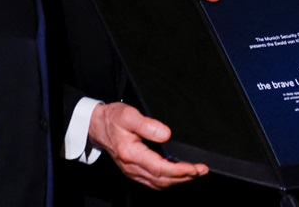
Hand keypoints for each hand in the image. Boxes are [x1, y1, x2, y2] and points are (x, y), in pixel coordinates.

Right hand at [87, 102, 207, 189]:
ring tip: (194, 173)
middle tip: (201, 170)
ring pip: (158, 183)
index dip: (179, 170)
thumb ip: (148, 125)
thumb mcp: (129, 115)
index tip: (194, 168)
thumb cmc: (112, 119)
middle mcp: (131, 167)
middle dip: (184, 177)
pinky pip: (152, 181)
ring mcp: (132, 171)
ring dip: (178, 180)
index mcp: (131, 154)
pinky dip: (167, 181)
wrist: (96, 125)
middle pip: (162, 180)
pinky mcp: (133, 171)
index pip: (159, 168)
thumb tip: (166, 134)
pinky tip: (178, 175)